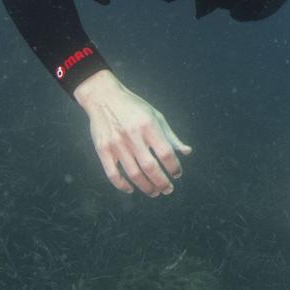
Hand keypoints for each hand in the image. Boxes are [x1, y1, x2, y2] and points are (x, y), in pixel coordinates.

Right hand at [73, 71, 191, 195]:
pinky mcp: (102, 149)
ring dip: (146, 187)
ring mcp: (116, 144)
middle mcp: (132, 135)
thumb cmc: (134, 107)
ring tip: (154, 192)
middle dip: (162, 182)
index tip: (177, 174)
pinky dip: (122, 185)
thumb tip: (187, 152)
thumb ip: (171, 136)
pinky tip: (131, 189)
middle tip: (168, 189)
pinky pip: (112, 174)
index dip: (174, 167)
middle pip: (150, 167)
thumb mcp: (156, 116)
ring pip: (133, 174)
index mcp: (148, 125)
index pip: (166, 153)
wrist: (104, 97)